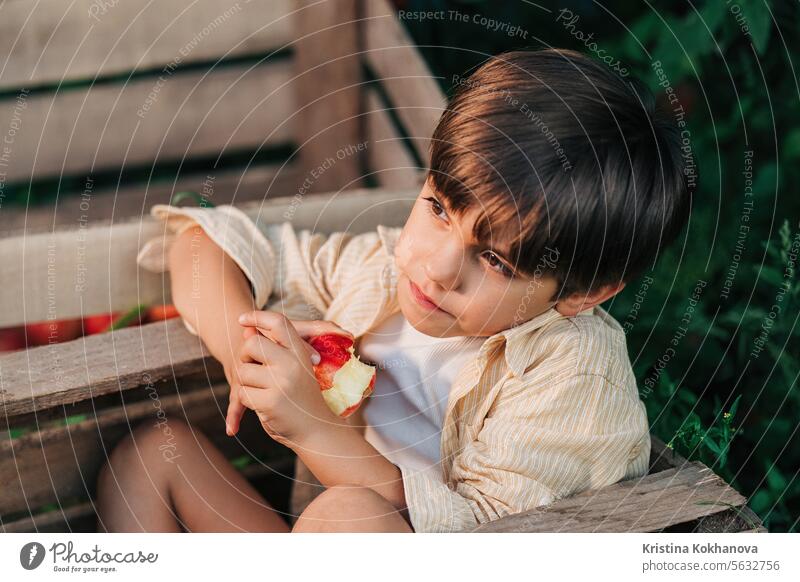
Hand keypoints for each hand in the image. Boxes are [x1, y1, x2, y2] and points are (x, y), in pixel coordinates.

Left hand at [234, 310, 354, 447]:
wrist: (317, 431)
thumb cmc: (304, 397)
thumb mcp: (295, 368)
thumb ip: (272, 348)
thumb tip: (246, 331)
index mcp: (301, 352)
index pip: (278, 322)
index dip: (258, 317)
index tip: (242, 319)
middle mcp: (292, 363)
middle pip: (252, 344)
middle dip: (244, 356)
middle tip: (252, 367)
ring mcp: (281, 382)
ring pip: (242, 371)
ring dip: (246, 383)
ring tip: (263, 392)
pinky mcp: (271, 401)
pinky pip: (242, 394)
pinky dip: (247, 401)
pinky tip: (263, 406)